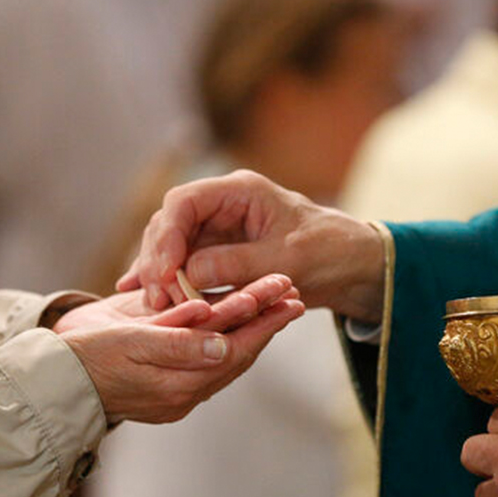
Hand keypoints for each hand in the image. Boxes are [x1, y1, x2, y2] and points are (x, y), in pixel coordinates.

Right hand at [60, 275, 304, 423]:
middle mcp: (184, 388)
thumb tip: (225, 347)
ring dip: (247, 322)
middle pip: (236, 349)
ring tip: (272, 296)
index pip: (235, 350)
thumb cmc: (86, 358)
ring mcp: (174, 383)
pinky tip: (232, 312)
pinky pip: (201, 350)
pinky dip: (221, 329)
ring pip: (222, 348)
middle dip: (264, 319)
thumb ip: (178, 347)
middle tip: (292, 292)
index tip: (290, 299)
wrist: (51, 378)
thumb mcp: (131, 345)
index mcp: (180, 384)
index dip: (264, 323)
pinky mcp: (161, 373)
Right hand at [116, 170, 386, 321]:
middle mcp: (221, 206)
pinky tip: (147, 300)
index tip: (162, 272)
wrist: (350, 267)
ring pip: (171, 247)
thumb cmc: (328, 253)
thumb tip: (188, 273)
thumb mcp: (287, 260)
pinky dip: (169, 283)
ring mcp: (216, 230)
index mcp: (239, 191)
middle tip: (154, 297)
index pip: (184, 202)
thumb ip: (237, 264)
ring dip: (160, 275)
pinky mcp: (217, 254)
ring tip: (152, 305)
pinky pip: (183, 266)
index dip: (166, 236)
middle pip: (170, 225)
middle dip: (157, 260)